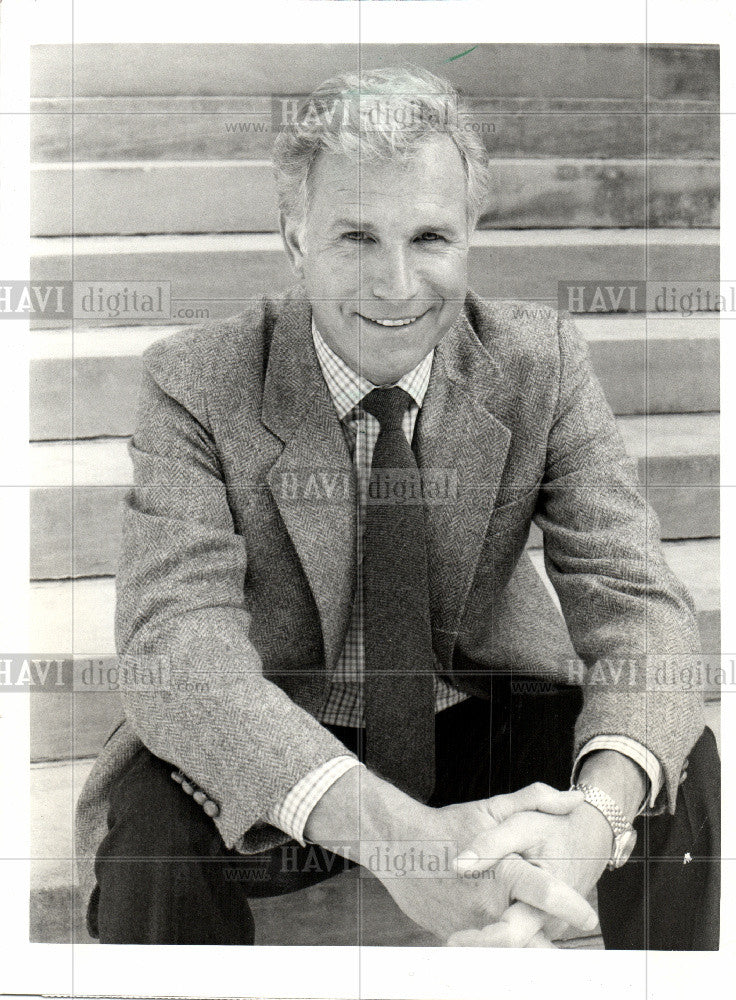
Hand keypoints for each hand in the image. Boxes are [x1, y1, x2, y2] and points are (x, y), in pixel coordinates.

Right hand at [369, 783, 599, 941]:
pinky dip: (502, 950)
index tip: (589, 918)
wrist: (398, 846)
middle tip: (570, 953)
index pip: (545, 892)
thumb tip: (575, 798)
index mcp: (502, 871)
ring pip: (511, 951)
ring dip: (530, 950)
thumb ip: (536, 800)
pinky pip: (487, 952)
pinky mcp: (456, 935)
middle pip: (533, 939)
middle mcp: (489, 904)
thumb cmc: (449, 825)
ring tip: (547, 952)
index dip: (572, 907)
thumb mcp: (492, 807)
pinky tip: (513, 946)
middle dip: (555, 949)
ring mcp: (472, 925)